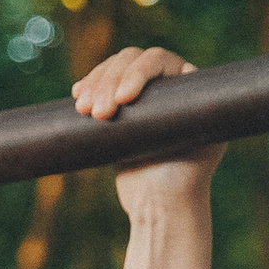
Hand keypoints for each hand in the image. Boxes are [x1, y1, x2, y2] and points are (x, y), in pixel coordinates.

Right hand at [70, 44, 220, 215]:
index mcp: (188, 85)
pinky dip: (88, 88)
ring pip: (113, 70)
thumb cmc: (181, 183)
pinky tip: (77, 94)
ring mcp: (141, 96)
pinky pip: (101, 86)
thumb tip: (173, 99)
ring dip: (94, 84)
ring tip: (83, 110)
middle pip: (131, 61)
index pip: (158, 61)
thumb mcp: (192, 147)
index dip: (136, 73)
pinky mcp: (120, 111)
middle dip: (109, 82)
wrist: (159, 208)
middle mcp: (166, 85)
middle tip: (98, 114)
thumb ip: (185, 120)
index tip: (123, 99)